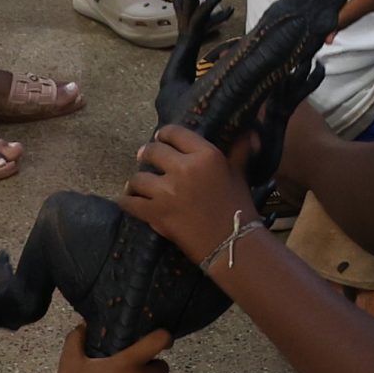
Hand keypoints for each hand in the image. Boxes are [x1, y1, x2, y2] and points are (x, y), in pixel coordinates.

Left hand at [121, 125, 257, 264]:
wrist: (230, 241)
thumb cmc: (237, 205)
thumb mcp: (239, 172)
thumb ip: (238, 150)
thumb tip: (248, 131)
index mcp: (206, 155)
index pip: (176, 133)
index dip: (164, 134)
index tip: (161, 138)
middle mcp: (183, 168)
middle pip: (153, 151)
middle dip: (146, 153)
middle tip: (145, 157)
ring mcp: (166, 191)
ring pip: (138, 177)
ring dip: (136, 180)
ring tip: (137, 184)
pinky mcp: (154, 212)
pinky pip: (129, 202)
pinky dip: (126, 200)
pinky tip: (127, 199)